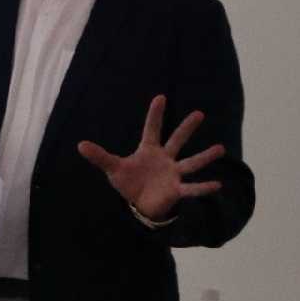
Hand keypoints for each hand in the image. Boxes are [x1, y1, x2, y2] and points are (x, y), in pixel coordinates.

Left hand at [77, 94, 225, 220]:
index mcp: (149, 151)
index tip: (160, 97)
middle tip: (199, 113)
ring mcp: (173, 173)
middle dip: (186, 128)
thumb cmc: (129, 182)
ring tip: (220, 148)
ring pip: (191, 163)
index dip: (155, 115)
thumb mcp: (113, 168)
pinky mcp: (177, 190)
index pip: (152, 129)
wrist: (140, 203)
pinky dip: (203, 188)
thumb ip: (100, 157)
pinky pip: (192, 188)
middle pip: (177, 140)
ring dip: (205, 157)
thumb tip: (80, 145)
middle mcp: (165, 159)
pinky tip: (217, 184)